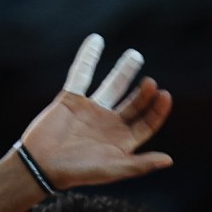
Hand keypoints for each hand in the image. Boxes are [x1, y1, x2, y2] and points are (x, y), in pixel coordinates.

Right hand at [17, 34, 174, 189]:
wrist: (42, 165)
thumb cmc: (79, 171)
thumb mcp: (113, 169)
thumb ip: (140, 164)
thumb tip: (169, 160)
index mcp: (121, 140)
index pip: (146, 122)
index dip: (157, 110)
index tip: (164, 94)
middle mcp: (109, 124)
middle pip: (133, 103)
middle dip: (143, 92)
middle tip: (150, 81)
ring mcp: (91, 109)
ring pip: (112, 85)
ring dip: (124, 71)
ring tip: (135, 56)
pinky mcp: (71, 98)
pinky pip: (81, 74)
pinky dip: (88, 57)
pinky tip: (96, 40)